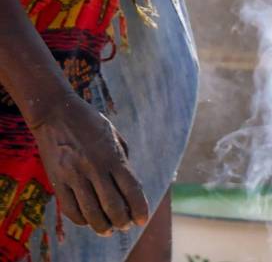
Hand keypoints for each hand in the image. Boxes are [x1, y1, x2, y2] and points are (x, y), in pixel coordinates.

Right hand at [28, 94, 147, 235]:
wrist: (56, 112)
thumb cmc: (89, 122)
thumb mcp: (113, 135)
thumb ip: (122, 158)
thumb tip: (128, 182)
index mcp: (113, 157)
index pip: (131, 189)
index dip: (140, 208)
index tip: (143, 220)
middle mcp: (95, 168)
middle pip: (113, 206)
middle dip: (123, 221)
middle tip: (126, 226)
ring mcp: (75, 175)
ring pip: (91, 212)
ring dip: (102, 226)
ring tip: (108, 230)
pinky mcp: (58, 180)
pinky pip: (70, 208)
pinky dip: (81, 219)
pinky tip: (88, 221)